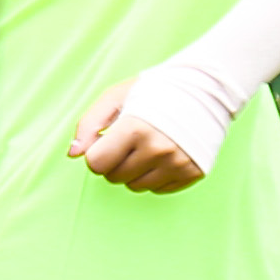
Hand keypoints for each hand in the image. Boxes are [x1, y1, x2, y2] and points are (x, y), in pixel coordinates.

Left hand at [66, 73, 220, 193]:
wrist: (206, 89)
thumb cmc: (155, 91)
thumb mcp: (116, 97)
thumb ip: (89, 124)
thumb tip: (73, 154)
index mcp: (136, 128)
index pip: (97, 164)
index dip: (97, 153)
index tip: (107, 141)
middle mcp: (158, 150)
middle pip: (114, 177)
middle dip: (115, 161)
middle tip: (129, 140)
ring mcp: (178, 164)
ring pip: (135, 186)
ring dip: (134, 171)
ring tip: (147, 146)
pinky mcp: (193, 173)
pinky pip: (158, 190)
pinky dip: (156, 176)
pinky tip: (164, 154)